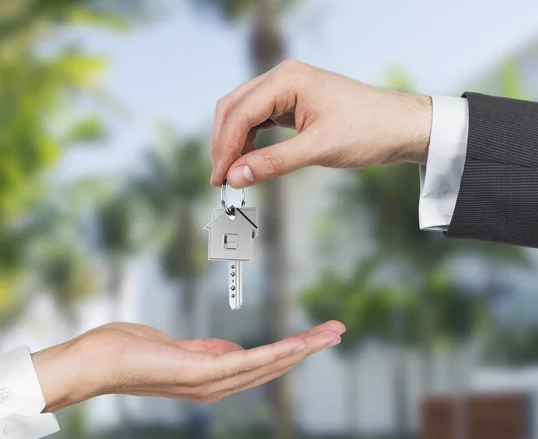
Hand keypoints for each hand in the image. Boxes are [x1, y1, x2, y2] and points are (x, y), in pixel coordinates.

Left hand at [32, 320, 344, 411]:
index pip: (260, 364)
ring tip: (329, 335)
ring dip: (300, 349)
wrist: (95, 361)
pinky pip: (247, 361)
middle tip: (337, 331)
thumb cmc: (128, 351)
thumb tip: (230, 348)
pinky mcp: (201, 373)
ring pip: (267, 364)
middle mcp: (215, 385)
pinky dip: (276, 353)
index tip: (314, 338)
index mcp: (211, 376)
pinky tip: (297, 343)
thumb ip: (204, 351)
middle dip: (306, 349)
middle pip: (272, 366)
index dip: (290, 352)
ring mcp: (210, 381)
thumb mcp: (175, 348)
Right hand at [210, 59, 431, 188]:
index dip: (225, 148)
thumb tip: (236, 177)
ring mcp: (287, 90)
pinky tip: (248, 160)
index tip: (219, 178)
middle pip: (234, 108)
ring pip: (243, 113)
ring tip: (232, 173)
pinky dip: (249, 140)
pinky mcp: (293, 104)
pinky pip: (260, 120)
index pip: (240, 113)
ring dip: (234, 142)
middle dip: (223, 143)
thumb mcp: (317, 149)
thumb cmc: (367, 130)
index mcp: (287, 80)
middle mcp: (283, 79)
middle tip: (220, 178)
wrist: (400, 126)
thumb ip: (272, 163)